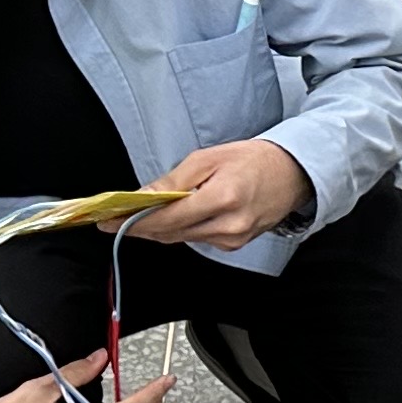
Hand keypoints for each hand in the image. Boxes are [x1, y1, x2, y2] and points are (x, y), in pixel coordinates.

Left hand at [125, 139, 312, 251]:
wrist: (292, 174)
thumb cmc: (254, 160)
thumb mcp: (208, 158)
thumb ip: (174, 180)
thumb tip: (143, 198)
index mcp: (222, 198)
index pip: (166, 218)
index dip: (134, 221)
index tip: (109, 221)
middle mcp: (228, 226)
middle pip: (170, 233)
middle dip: (140, 226)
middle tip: (114, 219)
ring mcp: (232, 239)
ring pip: (181, 238)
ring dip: (159, 228)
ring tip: (139, 216)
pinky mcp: (234, 245)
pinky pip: (197, 239)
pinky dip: (181, 229)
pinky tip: (175, 217)